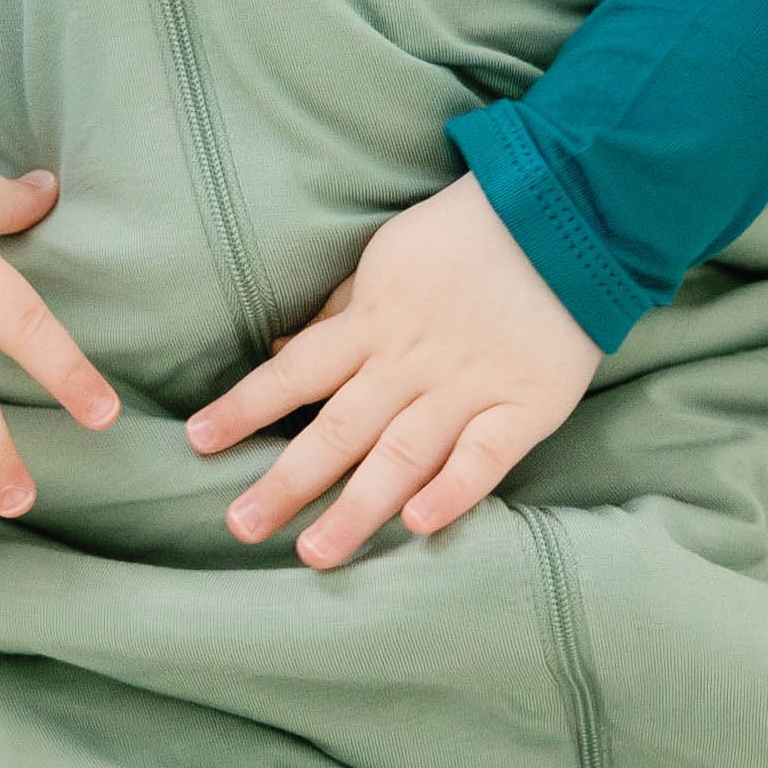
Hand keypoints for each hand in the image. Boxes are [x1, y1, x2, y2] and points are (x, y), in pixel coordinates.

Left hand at [182, 171, 601, 568]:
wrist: (569, 213)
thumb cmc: (467, 236)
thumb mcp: (387, 257)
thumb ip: (339, 313)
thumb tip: (281, 350)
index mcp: (373, 323)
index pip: (295, 372)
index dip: (245, 407)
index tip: (197, 443)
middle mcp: (411, 363)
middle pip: (338, 428)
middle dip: (287, 481)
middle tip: (242, 526)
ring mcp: (469, 387)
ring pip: (402, 455)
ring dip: (356, 508)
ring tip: (314, 553)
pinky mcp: (525, 405)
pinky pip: (485, 456)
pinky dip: (453, 491)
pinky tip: (418, 525)